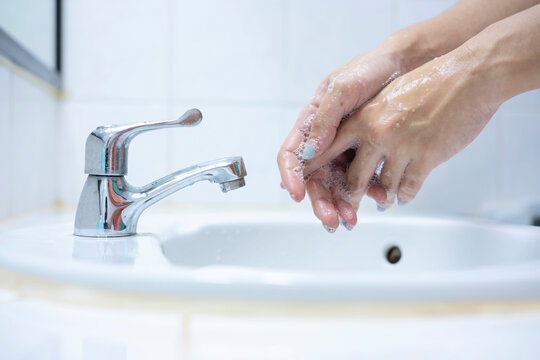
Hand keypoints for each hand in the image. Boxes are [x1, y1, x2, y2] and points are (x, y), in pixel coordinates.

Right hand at [278, 44, 407, 230]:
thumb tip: (310, 152)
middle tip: (332, 220)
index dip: (291, 177)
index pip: (291, 155)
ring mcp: (345, 150)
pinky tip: (378, 198)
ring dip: (342, 204)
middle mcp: (325, 141)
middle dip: (321, 201)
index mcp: (311, 124)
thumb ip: (325, 119)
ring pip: (337, 185)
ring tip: (352, 219)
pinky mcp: (366, 155)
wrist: (405, 67)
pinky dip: (368, 192)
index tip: (297, 195)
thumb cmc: (369, 70)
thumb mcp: (342, 88)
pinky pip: (363, 178)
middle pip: (314, 179)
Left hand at [305, 47, 499, 211]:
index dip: (313, 170)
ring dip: (382, 198)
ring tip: (383, 201)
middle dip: (349, 198)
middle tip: (347, 209)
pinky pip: (407, 189)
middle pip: (353, 178)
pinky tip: (403, 195)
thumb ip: (368, 121)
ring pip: (382, 187)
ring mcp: (401, 146)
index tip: (303, 186)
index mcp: (363, 117)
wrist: (468, 76)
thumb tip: (352, 145)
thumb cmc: (428, 84)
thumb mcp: (387, 97)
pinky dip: (404, 196)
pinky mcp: (426, 157)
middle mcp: (377, 132)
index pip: (328, 148)